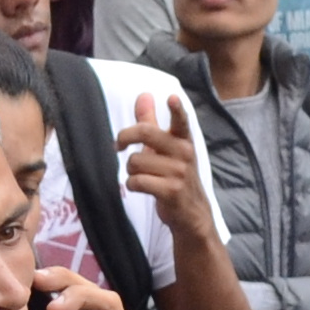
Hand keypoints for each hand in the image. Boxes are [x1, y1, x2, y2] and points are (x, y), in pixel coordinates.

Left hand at [117, 94, 219, 252]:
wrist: (191, 215)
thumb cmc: (175, 176)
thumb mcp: (166, 149)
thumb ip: (152, 122)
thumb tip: (144, 95)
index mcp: (183, 140)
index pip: (181, 121)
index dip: (176, 109)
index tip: (171, 98)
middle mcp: (184, 153)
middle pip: (146, 133)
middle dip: (124, 137)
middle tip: (117, 146)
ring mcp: (179, 173)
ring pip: (136, 161)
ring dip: (130, 170)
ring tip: (140, 175)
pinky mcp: (171, 191)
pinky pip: (137, 181)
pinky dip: (132, 185)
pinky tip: (140, 187)